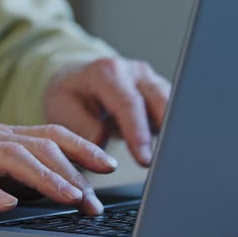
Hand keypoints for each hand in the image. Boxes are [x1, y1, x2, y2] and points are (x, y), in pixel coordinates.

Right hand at [0, 123, 117, 214]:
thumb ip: (10, 170)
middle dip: (72, 170)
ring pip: (10, 158)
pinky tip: (6, 205)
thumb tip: (50, 186)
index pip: (48, 134)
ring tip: (68, 196)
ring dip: (43, 178)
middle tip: (94, 197)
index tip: (108, 164)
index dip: (81, 146)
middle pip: (38, 145)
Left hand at [44, 57, 170, 165]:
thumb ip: (83, 128)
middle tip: (164, 164)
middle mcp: (134, 72)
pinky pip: (174, 111)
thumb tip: (103, 143)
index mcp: (107, 72)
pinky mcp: (160, 93)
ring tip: (170, 160)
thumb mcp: (63, 111)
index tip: (144, 160)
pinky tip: (170, 152)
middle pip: (160, 100)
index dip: (138, 133)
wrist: (76, 82)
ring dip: (173, 132)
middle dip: (166, 132)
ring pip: (174, 105)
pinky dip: (173, 131)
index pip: (129, 103)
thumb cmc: (70, 97)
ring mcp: (150, 81)